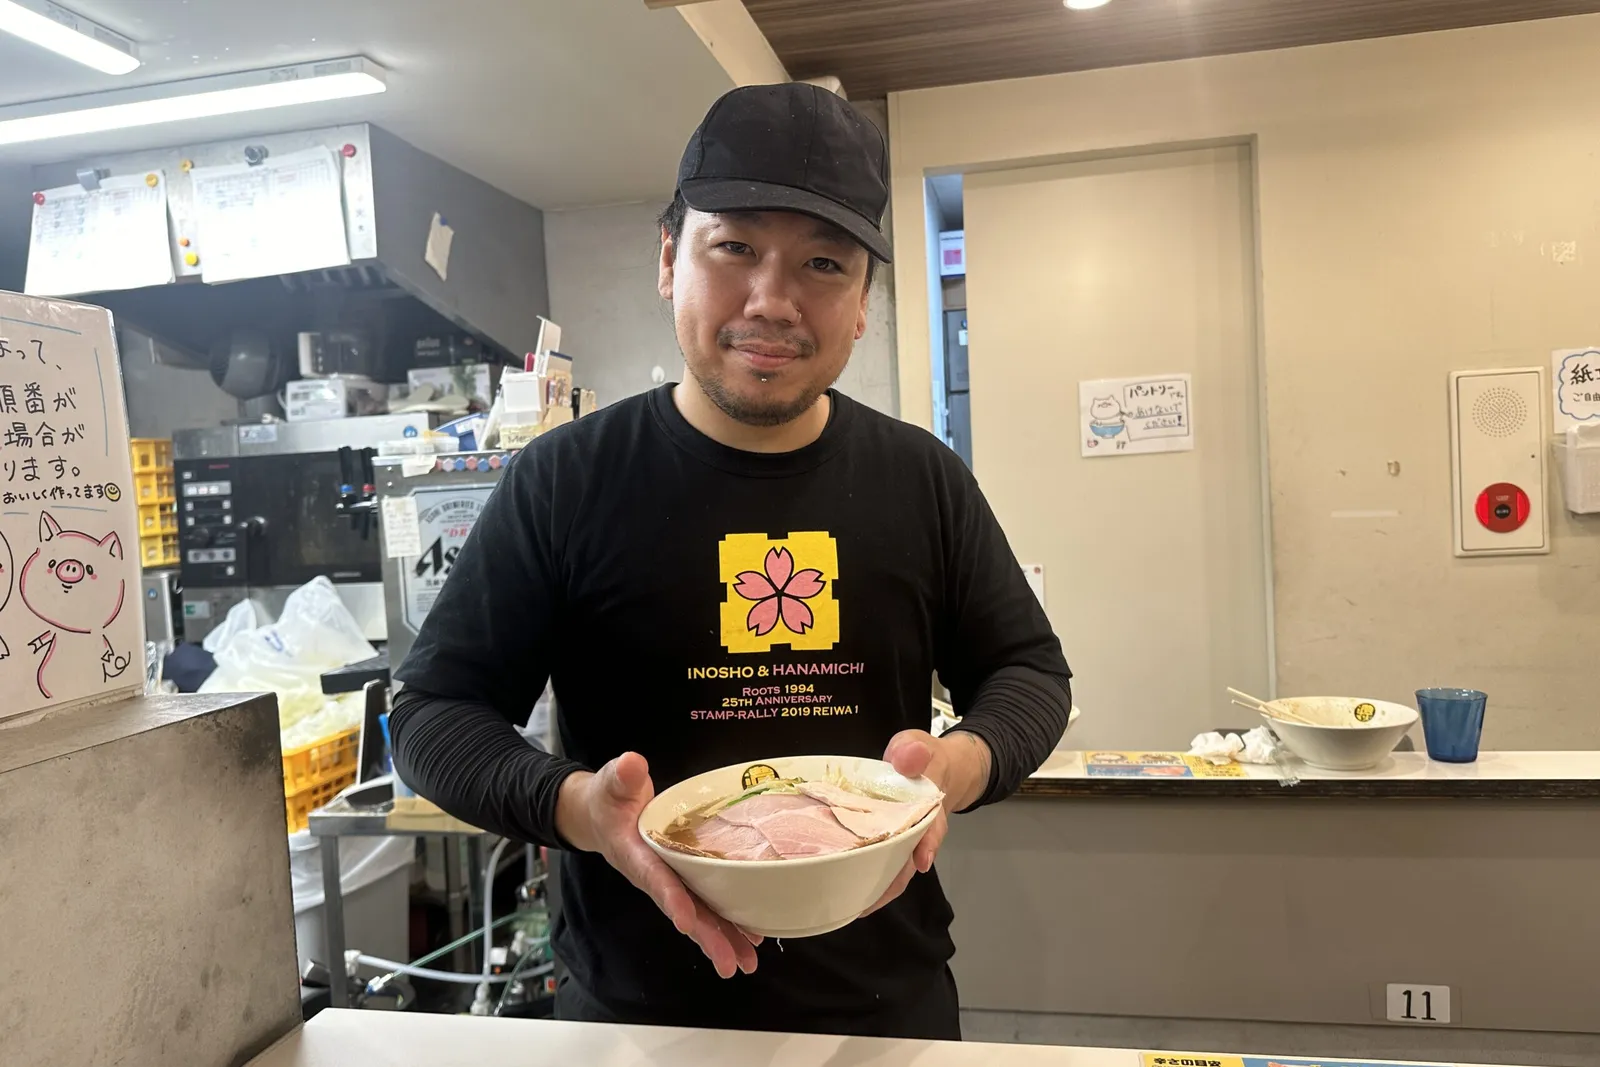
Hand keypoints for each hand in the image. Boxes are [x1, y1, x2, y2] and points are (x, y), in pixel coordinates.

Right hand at [555, 752, 759, 978]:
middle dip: (707, 936)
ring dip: (722, 938)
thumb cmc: (610, 798)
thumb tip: (632, 764)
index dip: (671, 898)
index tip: (687, 921)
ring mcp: (670, 880)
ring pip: (698, 914)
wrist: (602, 815)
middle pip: (683, 909)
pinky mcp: (682, 879)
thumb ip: (622, 776)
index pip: (654, 878)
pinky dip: (726, 923)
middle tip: (730, 963)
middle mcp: (654, 875)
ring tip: (747, 962)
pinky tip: (750, 938)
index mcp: (634, 853)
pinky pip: (706, 905)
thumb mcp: (614, 782)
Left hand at [860, 729, 990, 917]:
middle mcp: (917, 830)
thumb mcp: (918, 745)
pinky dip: (866, 876)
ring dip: (876, 887)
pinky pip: (878, 861)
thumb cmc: (920, 757)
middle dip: (891, 882)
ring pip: (893, 868)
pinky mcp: (885, 841)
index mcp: (928, 806)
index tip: (921, 861)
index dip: (927, 844)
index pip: (932, 827)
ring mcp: (902, 839)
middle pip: (909, 860)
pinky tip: (845, 892)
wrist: (927, 766)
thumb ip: (914, 750)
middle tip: (867, 903)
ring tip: (852, 908)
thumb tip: (909, 758)